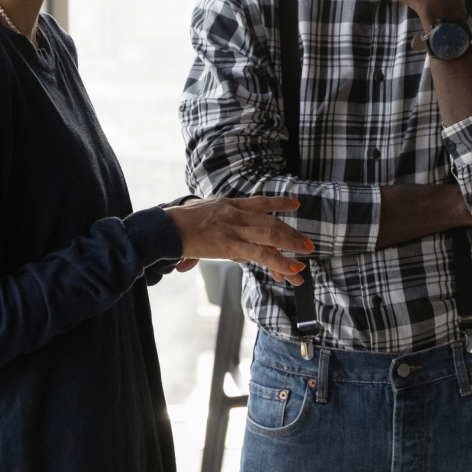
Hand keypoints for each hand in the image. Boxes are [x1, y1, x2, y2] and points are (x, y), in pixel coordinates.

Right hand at [165, 196, 313, 285]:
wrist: (165, 227)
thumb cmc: (176, 224)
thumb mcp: (197, 217)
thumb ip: (201, 233)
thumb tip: (190, 259)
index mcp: (229, 205)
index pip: (260, 202)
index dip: (279, 203)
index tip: (294, 204)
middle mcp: (235, 214)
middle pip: (271, 221)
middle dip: (291, 233)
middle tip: (307, 243)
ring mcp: (235, 229)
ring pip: (272, 235)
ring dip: (292, 245)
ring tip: (307, 254)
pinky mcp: (231, 245)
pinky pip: (261, 254)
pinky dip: (279, 262)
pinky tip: (291, 269)